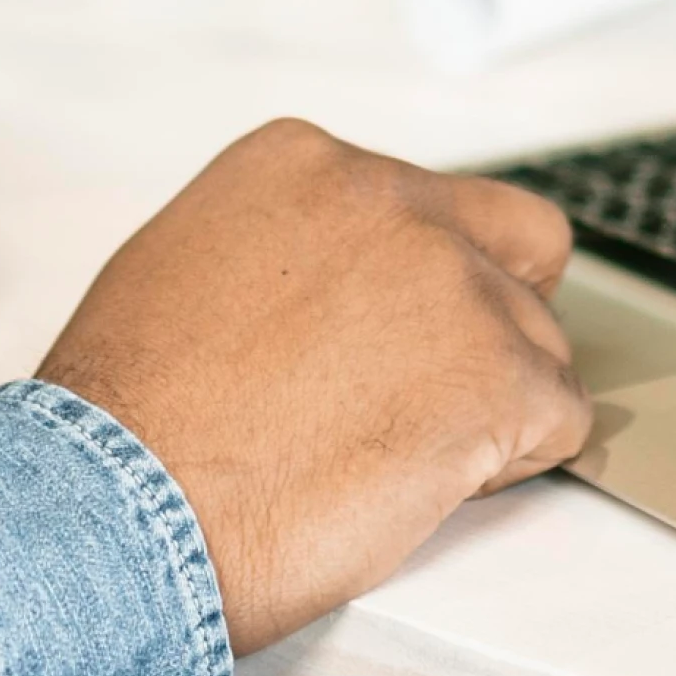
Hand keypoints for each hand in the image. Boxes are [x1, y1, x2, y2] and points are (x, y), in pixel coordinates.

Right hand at [34, 120, 588, 652]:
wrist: (114, 511)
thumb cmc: (123, 427)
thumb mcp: (180, 271)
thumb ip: (278, 250)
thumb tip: (328, 284)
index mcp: (306, 164)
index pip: (422, 203)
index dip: (411, 288)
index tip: (372, 345)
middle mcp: (388, 200)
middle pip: (518, 242)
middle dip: (498, 310)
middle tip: (443, 384)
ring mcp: (451, 283)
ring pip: (539, 343)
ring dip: (490, 405)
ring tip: (393, 464)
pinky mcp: (497, 375)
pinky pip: (561, 419)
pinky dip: (515, 463)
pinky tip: (429, 490)